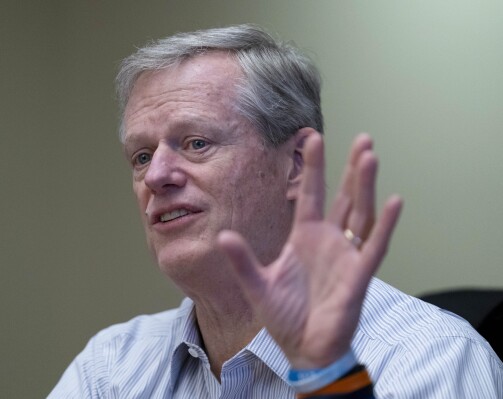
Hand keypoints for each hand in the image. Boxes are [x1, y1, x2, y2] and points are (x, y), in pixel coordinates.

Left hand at [218, 129, 401, 368]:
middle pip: (343, 196)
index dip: (313, 167)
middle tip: (361, 137)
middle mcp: (329, 241)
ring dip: (365, 185)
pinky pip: (374, 246)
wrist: (304, 349)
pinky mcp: (358, 275)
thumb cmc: (285, 316)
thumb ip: (242, 261)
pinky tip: (393, 201)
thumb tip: (223, 237)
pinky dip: (384, 225)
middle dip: (351, 167)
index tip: (312, 137)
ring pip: (360, 213)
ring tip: (369, 156)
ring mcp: (346, 255)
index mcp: (305, 237)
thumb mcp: (257, 285)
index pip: (311, 195)